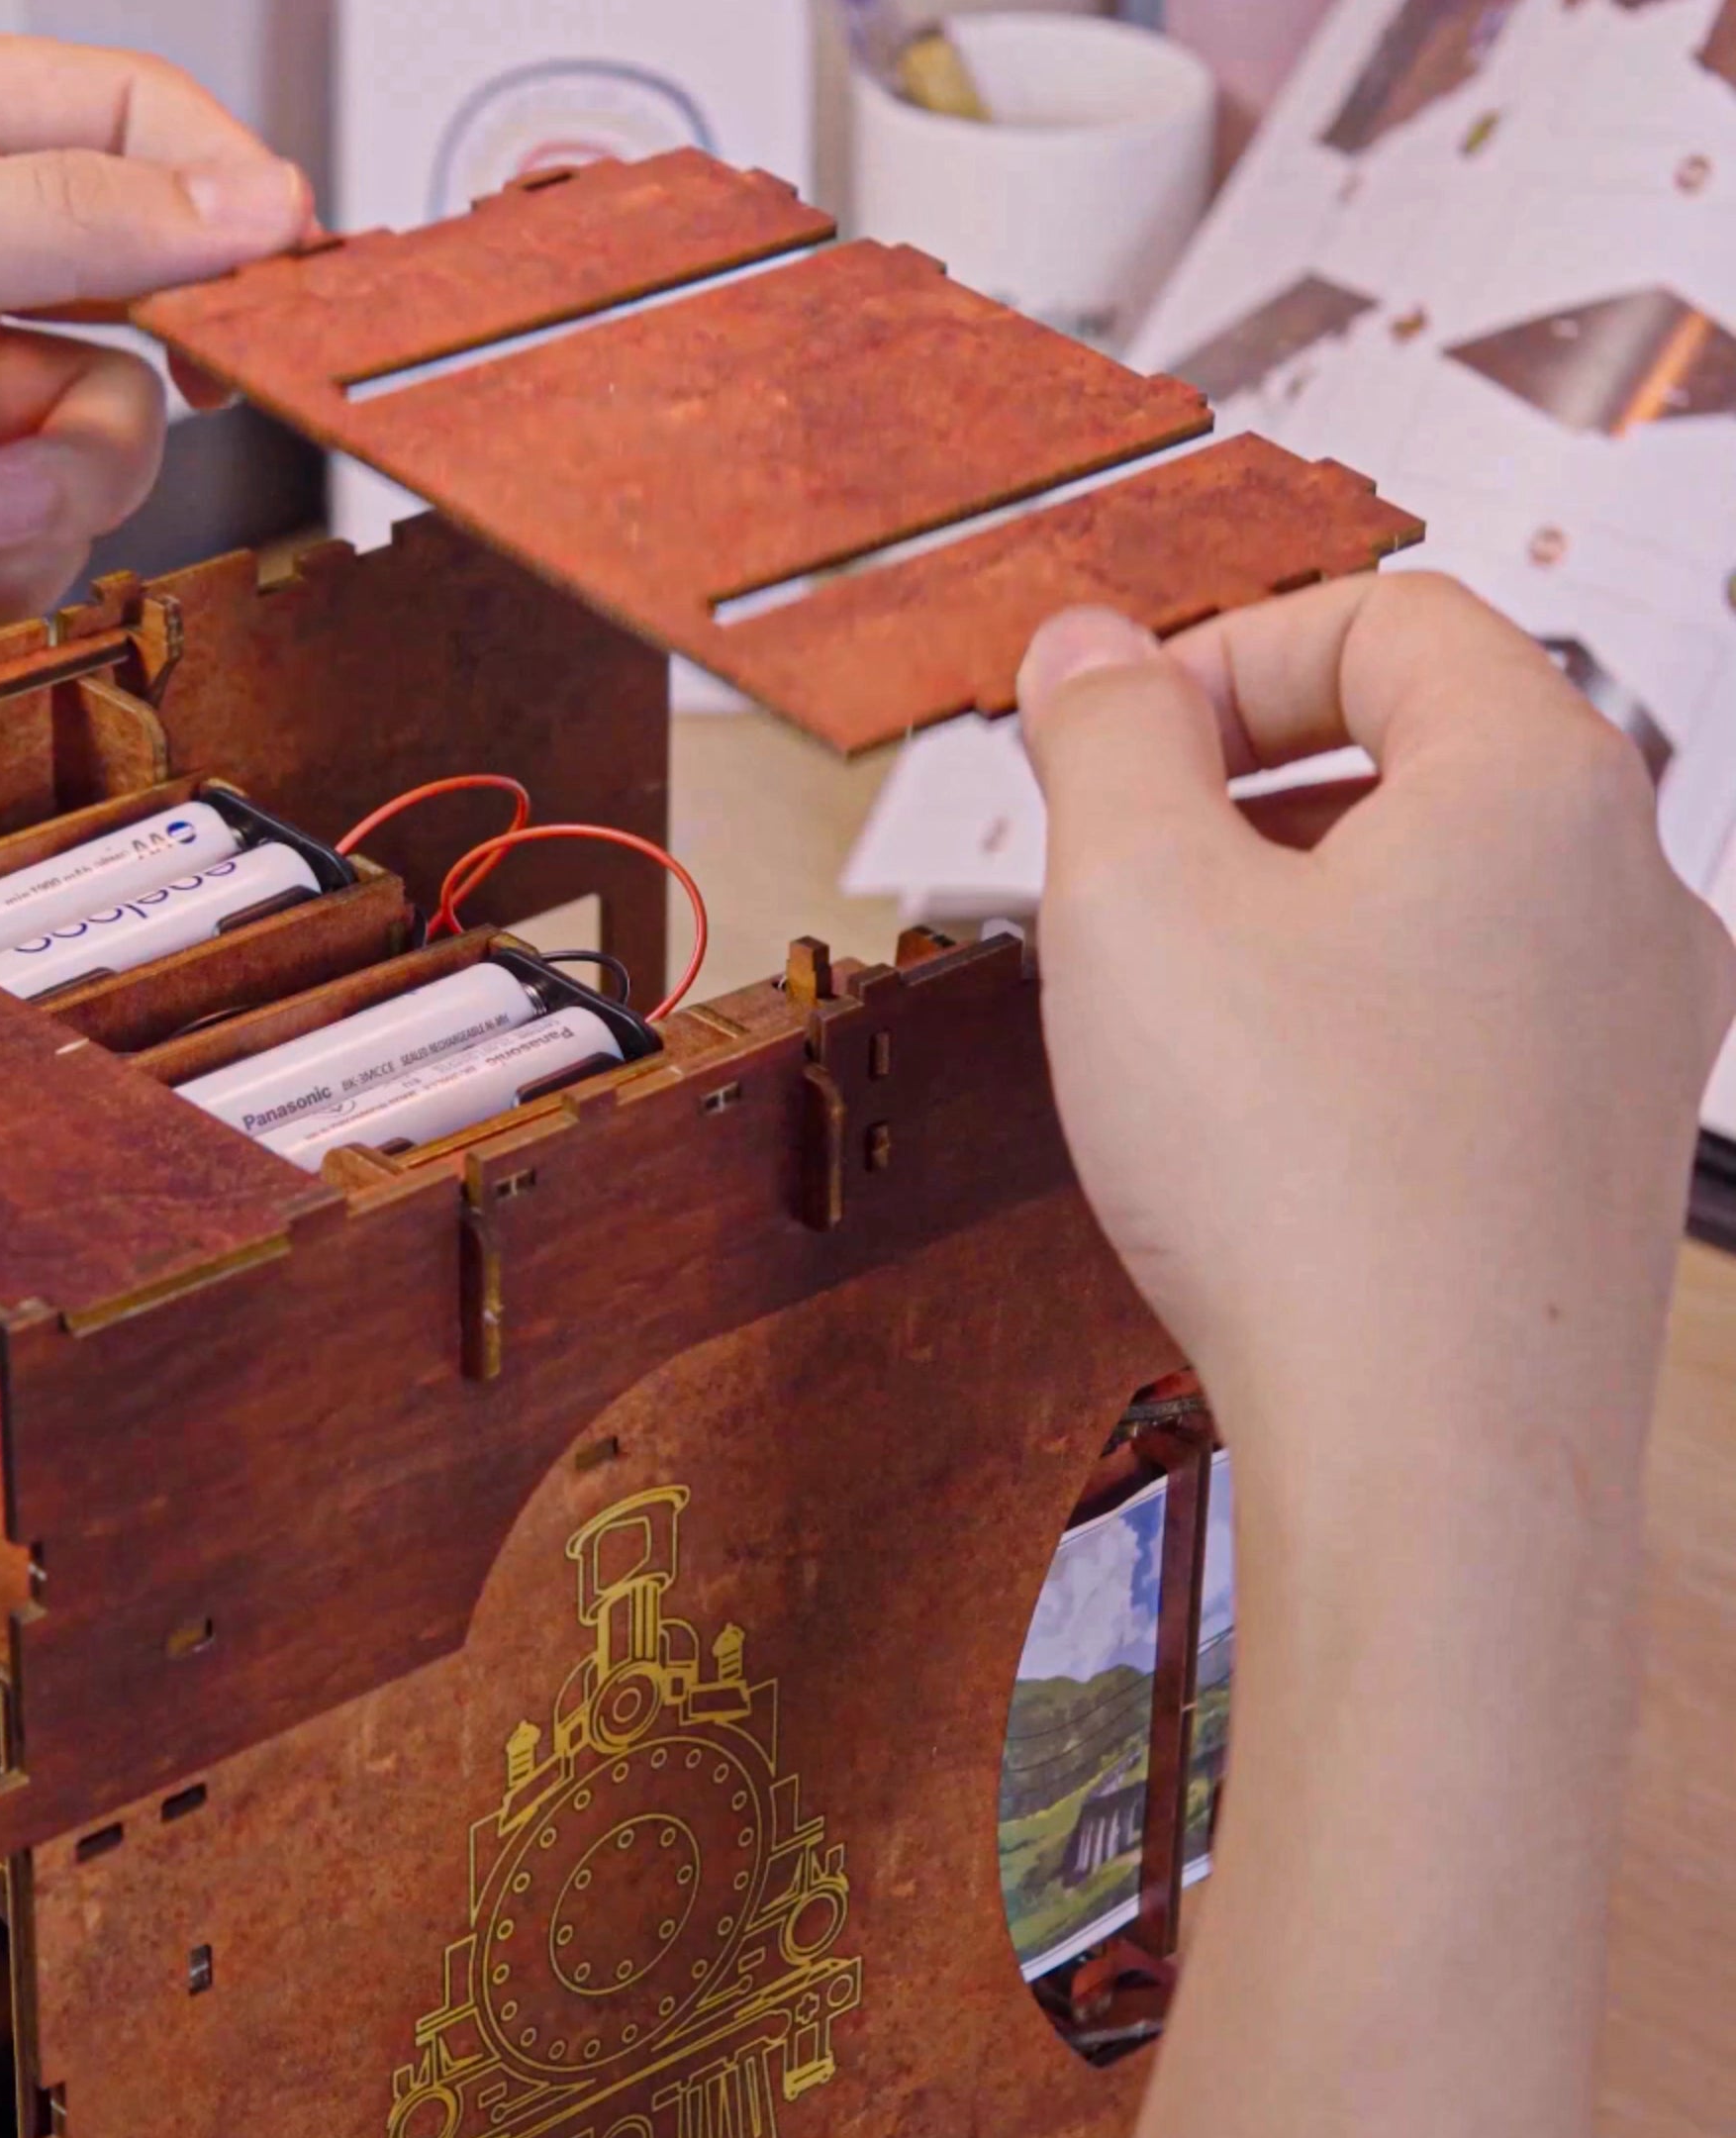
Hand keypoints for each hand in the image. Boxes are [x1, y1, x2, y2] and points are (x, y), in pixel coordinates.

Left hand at [0, 27, 317, 716]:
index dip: (218, 191)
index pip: (124, 119)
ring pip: (106, 443)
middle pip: (143, 305)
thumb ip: (60, 218)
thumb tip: (235, 199)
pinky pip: (42, 544)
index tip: (282, 269)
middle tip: (149, 408)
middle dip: (134, 389)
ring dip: (45, 504)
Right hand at [1018, 573, 1733, 2137]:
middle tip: (1116, 869)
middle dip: (1245, 781)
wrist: (1432, 1464)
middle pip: (1423, 749)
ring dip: (1293, 900)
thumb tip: (1087, 644)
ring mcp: (1637, 1030)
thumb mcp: (1133, 901)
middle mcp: (1629, 889)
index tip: (1108, 749)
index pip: (1387, 618)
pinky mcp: (1603, 1149)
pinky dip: (1352, 1011)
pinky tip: (1261, 1111)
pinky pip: (1469, 1015)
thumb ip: (1102, 734)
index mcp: (1540, 780)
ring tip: (1172, 999)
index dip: (1220, 655)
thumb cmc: (1297, 1176)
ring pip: (1444, 892)